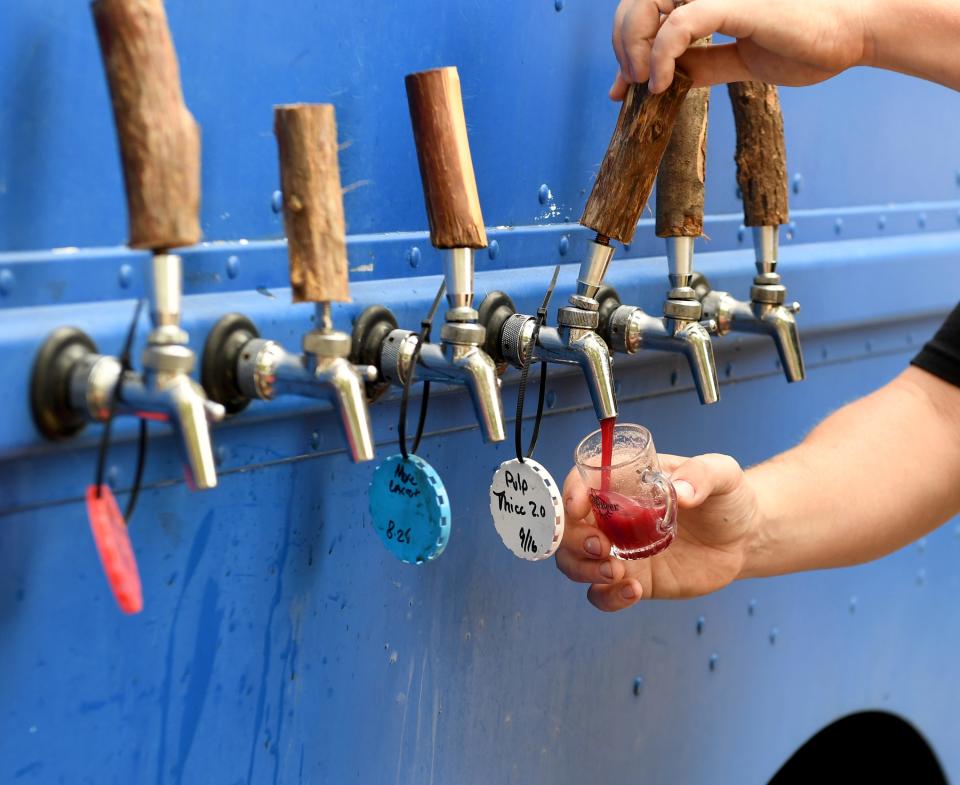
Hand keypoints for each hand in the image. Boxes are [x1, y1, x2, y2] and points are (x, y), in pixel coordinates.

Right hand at [556, 453, 758, 610]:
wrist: (744, 538)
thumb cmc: (726, 498)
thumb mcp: (722, 474)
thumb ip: (701, 475)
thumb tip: (681, 492)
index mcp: (625, 483)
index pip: (583, 481)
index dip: (572, 492)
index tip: (579, 507)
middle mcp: (613, 517)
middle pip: (568, 527)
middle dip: (574, 540)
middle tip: (602, 547)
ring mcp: (619, 550)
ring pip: (575, 563)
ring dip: (584, 570)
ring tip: (616, 572)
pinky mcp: (634, 580)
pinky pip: (603, 594)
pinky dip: (609, 597)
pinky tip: (633, 592)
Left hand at [609, 0, 869, 98]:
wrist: (857, 32)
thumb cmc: (808, 40)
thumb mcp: (741, 58)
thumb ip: (702, 64)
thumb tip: (665, 80)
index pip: (647, 9)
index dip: (624, 45)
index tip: (622, 87)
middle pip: (637, 2)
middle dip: (622, 45)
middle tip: (632, 85)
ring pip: (647, 3)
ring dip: (632, 47)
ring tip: (644, 83)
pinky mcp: (735, 1)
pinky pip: (678, 26)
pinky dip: (658, 56)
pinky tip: (659, 85)